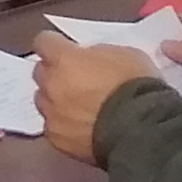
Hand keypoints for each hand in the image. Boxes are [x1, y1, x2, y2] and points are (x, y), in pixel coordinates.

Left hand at [33, 36, 156, 159]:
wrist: (141, 129)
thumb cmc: (137, 86)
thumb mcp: (124, 54)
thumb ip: (97, 54)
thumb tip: (88, 60)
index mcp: (65, 59)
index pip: (43, 42)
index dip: (54, 45)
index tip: (63, 49)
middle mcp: (51, 85)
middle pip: (40, 73)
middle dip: (54, 73)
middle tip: (75, 79)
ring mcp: (52, 114)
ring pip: (44, 102)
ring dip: (56, 101)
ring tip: (79, 107)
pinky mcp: (57, 139)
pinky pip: (54, 128)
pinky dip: (64, 126)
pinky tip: (83, 128)